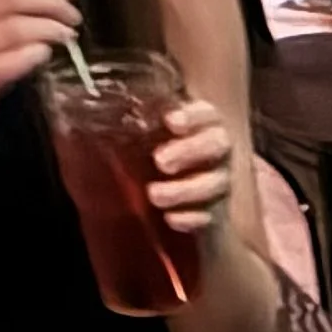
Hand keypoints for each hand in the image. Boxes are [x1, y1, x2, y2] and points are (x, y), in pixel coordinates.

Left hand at [148, 95, 233, 234]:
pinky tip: (170, 219)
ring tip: (154, 195)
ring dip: (184, 190)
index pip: (207, 113)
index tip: (171, 122)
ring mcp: (220, 180)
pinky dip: (191, 219)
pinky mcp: (217, 210)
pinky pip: (210, 216)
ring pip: (214, 183)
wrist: (175, 189)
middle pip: (215, 144)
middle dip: (188, 151)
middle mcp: (218, 148)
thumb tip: (111, 112)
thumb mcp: (152, 130)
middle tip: (160, 161)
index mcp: (204, 122)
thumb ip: (142, 121)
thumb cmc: (158, 147)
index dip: (192, 117)